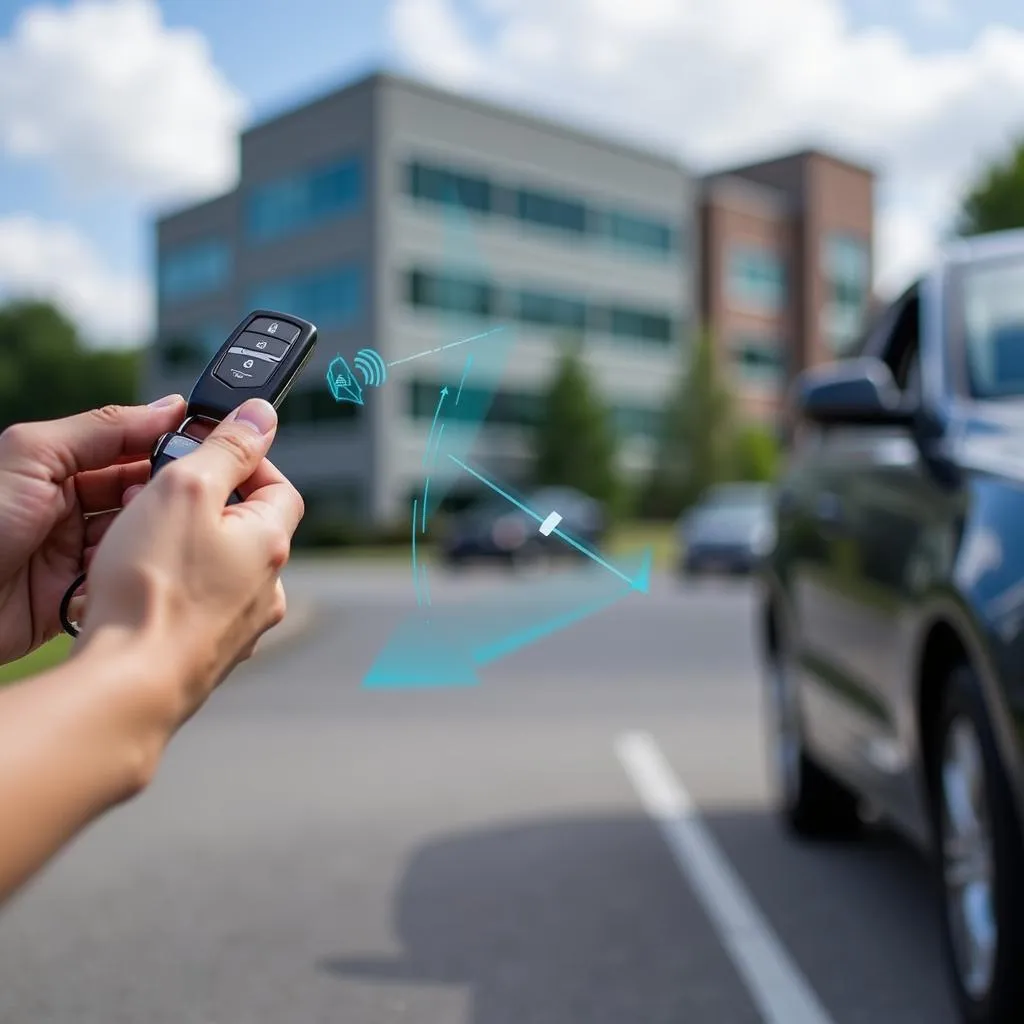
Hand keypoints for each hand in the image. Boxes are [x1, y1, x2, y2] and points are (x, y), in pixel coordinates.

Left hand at [0, 396, 187, 663]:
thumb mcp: (33, 455)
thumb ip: (102, 428)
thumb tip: (167, 408)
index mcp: (61, 465)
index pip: (132, 447)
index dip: (166, 447)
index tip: (204, 449)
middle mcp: (72, 505)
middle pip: (142, 494)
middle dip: (160, 497)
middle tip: (170, 500)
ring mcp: (77, 551)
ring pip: (139, 537)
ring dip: (145, 536)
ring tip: (140, 537)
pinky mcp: (81, 592)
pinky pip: (123, 577)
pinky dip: (129, 573)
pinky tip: (126, 569)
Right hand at [76, 398, 303, 731]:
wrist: (129, 682)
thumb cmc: (155, 588)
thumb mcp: (187, 489)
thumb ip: (227, 447)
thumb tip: (261, 415)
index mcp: (271, 543)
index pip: (278, 485)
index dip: (244, 460)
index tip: (205, 453)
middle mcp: (268, 588)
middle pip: (247, 527)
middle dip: (204, 504)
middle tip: (158, 499)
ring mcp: (241, 625)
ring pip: (220, 567)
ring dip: (186, 547)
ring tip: (140, 544)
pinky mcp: (210, 653)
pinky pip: (198, 606)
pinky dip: (175, 588)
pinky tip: (140, 589)